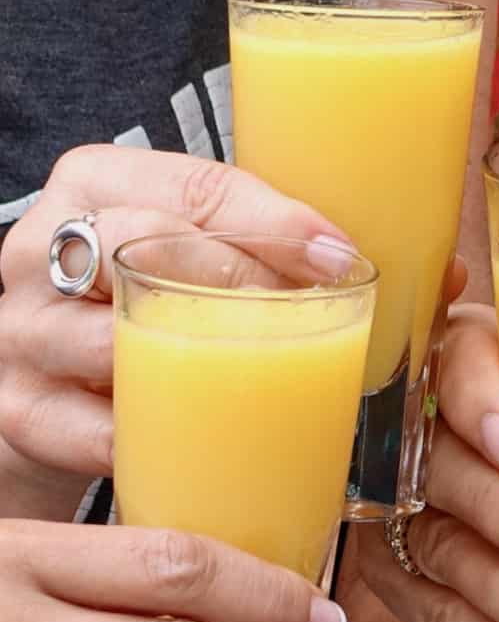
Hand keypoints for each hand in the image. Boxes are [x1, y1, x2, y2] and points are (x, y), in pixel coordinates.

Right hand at [0, 145, 350, 498]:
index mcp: (95, 188)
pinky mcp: (23, 411)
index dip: (276, 222)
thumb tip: (343, 261)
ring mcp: (23, 332)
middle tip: (302, 312)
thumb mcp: (184, 251)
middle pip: (146, 246)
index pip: (195, 188)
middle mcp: (41, 250)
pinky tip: (207, 431)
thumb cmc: (143, 303)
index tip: (337, 258)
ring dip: (203, 365)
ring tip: (266, 376)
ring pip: (116, 342)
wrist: (53, 384)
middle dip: (239, 278)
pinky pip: (100, 429)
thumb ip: (247, 240)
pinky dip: (162, 433)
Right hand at [356, 300, 498, 621]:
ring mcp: (399, 503)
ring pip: (436, 545)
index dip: (481, 403)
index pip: (457, 363)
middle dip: (498, 506)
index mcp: (472, 356)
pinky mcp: (399, 570)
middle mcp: (422, 425)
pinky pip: (435, 612)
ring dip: (497, 588)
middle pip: (440, 462)